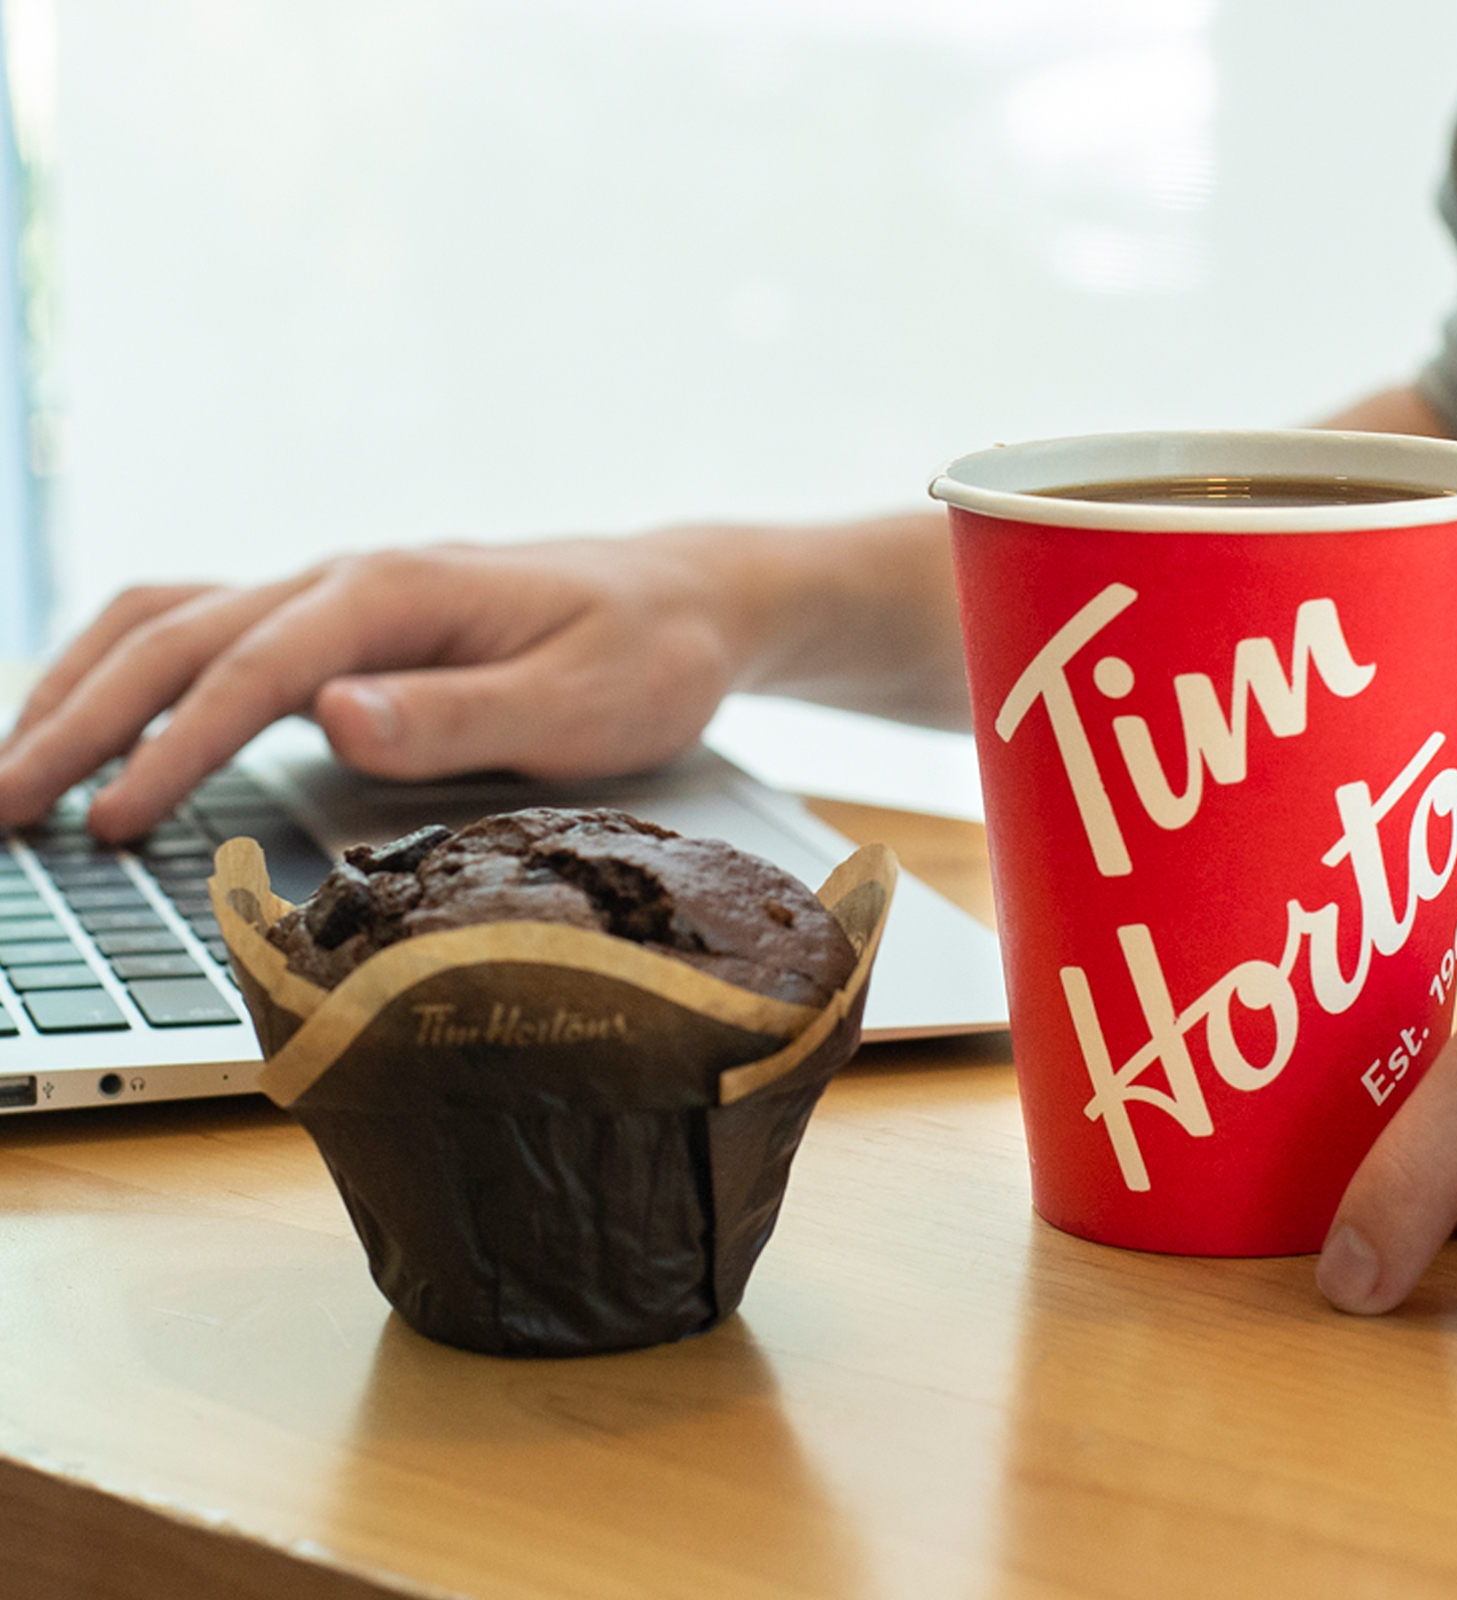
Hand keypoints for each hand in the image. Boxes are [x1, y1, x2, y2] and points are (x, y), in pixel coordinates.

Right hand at [0, 536, 756, 838]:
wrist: (683, 600)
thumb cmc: (643, 654)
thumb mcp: (580, 698)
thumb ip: (461, 713)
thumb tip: (337, 714)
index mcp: (394, 593)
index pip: (253, 670)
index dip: (174, 748)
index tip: (108, 820)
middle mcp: (345, 581)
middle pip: (173, 637)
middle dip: (73, 719)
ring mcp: (334, 599)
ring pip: (166, 623)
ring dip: (77, 689)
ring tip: (8, 769)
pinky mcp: (337, 629)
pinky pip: (201, 636)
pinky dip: (124, 675)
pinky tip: (88, 723)